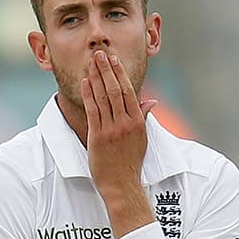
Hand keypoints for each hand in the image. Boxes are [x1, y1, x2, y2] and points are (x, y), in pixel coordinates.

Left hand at [81, 50, 156, 205]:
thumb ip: (144, 117)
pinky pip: (93, 111)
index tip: (114, 59)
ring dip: (97, 77)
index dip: (120, 73)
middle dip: (107, 70)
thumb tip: (152, 101)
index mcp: (138, 122)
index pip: (129, 91)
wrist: (121, 184)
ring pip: (103, 98)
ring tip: (91, 62)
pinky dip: (89, 95)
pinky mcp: (98, 137)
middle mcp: (125, 123)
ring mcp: (111, 130)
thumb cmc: (131, 162)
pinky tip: (86, 82)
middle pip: (115, 90)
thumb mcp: (142, 138)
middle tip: (100, 54)